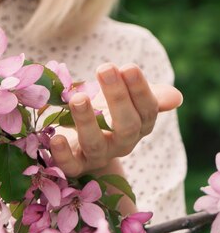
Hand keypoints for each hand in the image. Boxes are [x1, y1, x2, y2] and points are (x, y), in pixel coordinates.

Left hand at [49, 62, 182, 176]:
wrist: (81, 142)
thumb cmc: (105, 111)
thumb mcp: (125, 99)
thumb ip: (150, 96)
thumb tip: (176, 97)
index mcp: (138, 125)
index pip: (146, 110)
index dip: (140, 90)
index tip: (128, 66)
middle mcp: (121, 143)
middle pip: (126, 126)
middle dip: (118, 97)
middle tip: (106, 68)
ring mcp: (98, 156)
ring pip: (96, 144)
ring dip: (87, 121)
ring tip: (78, 97)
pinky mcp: (74, 165)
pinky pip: (70, 166)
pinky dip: (62, 153)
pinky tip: (56, 136)